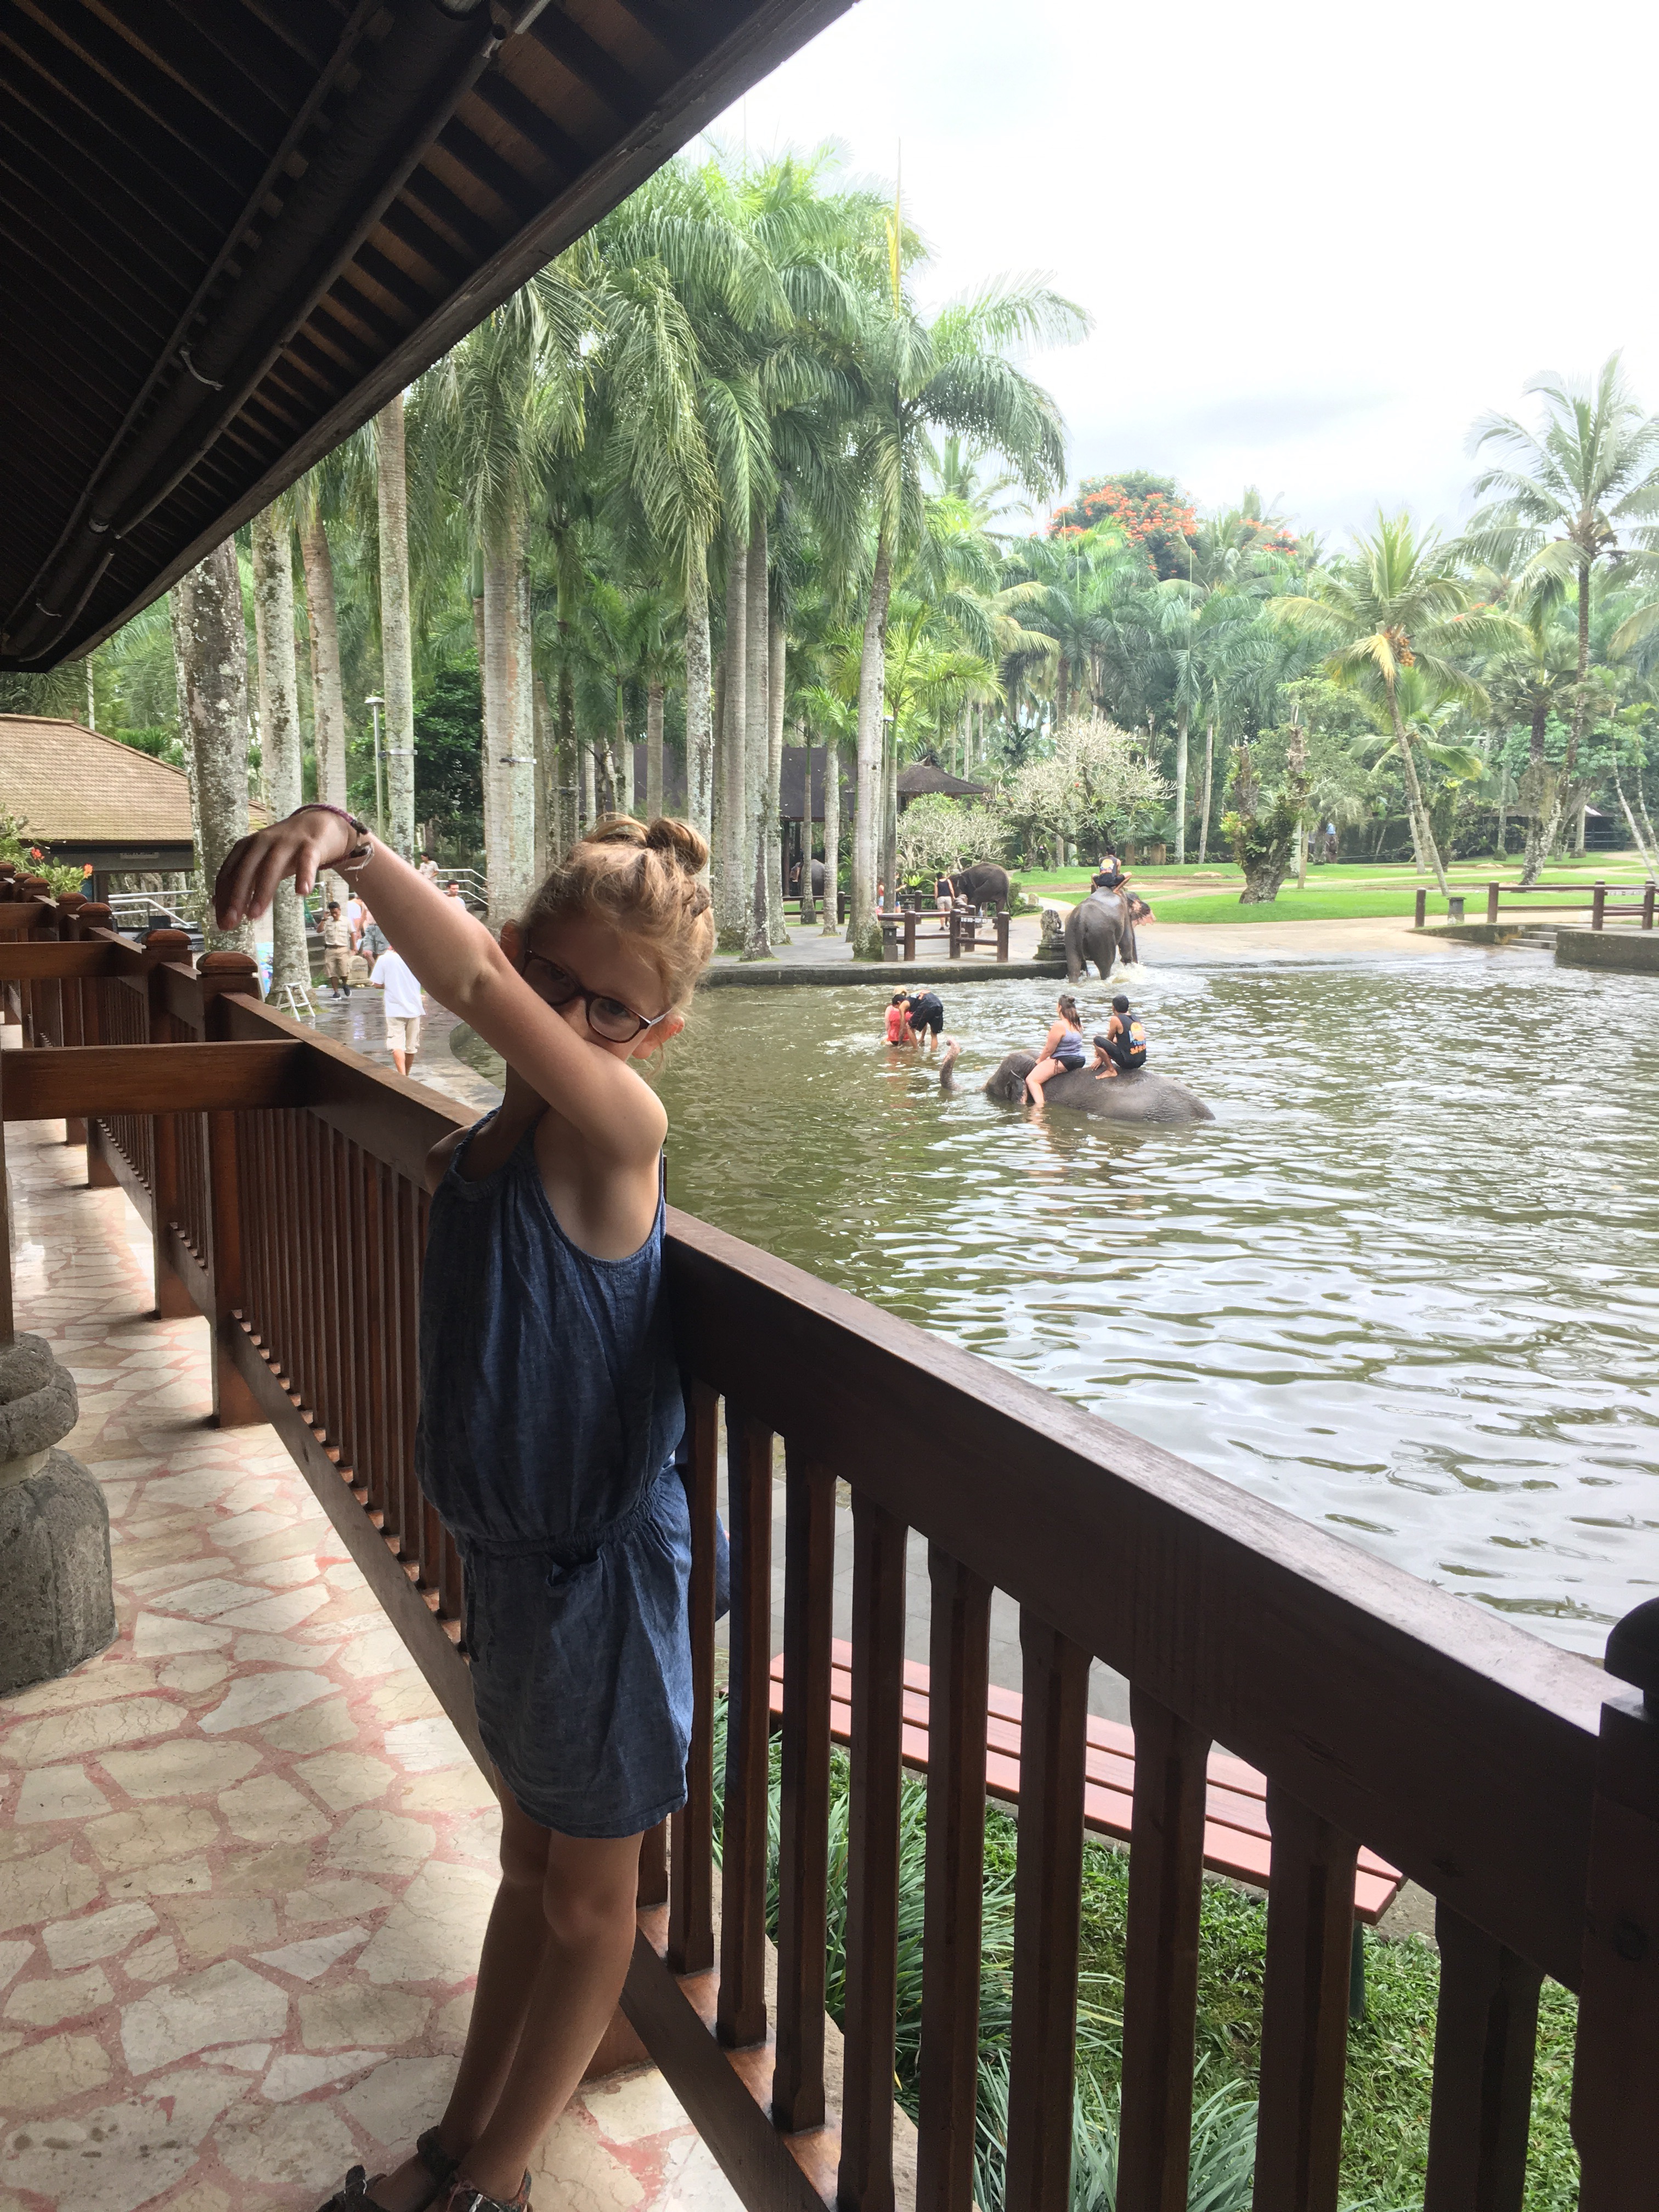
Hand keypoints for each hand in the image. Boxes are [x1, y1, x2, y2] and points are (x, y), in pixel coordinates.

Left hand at [216, 809, 359, 927]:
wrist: (318, 824)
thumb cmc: (285, 849)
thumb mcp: (261, 862)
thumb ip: (243, 881)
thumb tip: (218, 904)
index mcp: (247, 847)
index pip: (229, 872)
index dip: (223, 897)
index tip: (222, 922)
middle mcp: (263, 842)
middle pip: (245, 870)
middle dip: (236, 897)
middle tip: (231, 922)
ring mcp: (287, 842)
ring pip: (271, 866)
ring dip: (261, 892)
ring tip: (255, 915)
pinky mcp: (310, 845)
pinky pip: (306, 861)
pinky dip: (304, 875)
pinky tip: (302, 893)